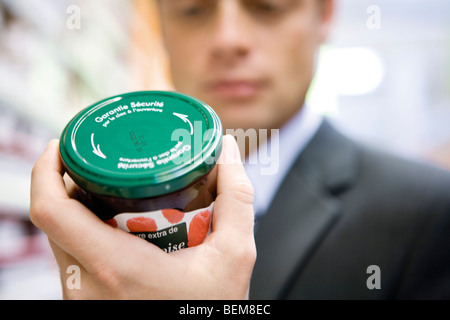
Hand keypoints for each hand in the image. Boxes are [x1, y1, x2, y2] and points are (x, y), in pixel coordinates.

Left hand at [30, 135, 255, 298]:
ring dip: (80, 208)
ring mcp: (80, 297)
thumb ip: (235, 198)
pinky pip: (71, 257)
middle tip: (105, 162)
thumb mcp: (234, 255)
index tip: (64, 146)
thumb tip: (227, 150)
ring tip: (114, 190)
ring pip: (61, 238)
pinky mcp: (84, 302)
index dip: (45, 170)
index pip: (52, 211)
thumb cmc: (209, 311)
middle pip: (56, 218)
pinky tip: (116, 223)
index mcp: (116, 267)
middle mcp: (85, 285)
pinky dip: (86, 232)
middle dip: (73, 182)